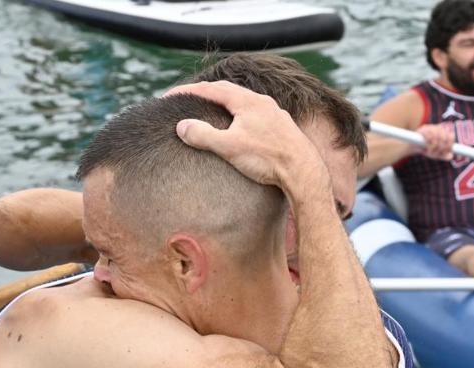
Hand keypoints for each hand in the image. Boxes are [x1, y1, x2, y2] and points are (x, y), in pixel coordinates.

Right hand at [167, 80, 324, 190]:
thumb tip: (182, 126)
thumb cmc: (267, 159)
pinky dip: (241, 118)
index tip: (170, 96)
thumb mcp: (229, 147)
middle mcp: (262, 102)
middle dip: (206, 94)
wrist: (303, 171)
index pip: (211, 89)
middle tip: (188, 100)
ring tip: (212, 113)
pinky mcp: (282, 129)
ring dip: (225, 106)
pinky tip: (241, 130)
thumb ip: (203, 135)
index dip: (188, 91)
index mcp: (247, 101)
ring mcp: (275, 114)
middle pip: (229, 92)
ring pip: (245, 104)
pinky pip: (257, 117)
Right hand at [418, 123, 454, 160]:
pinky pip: (429, 135)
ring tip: (429, 152)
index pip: (451, 137)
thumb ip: (443, 155)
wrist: (413, 146)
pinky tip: (426, 146)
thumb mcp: (435, 153)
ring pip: (437, 136)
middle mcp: (439, 128)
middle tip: (436, 154)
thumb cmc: (425, 149)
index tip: (444, 152)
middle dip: (441, 148)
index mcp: (444, 133)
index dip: (449, 145)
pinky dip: (428, 142)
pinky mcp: (424, 128)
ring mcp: (432, 127)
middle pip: (445, 137)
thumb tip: (451, 157)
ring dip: (433, 147)